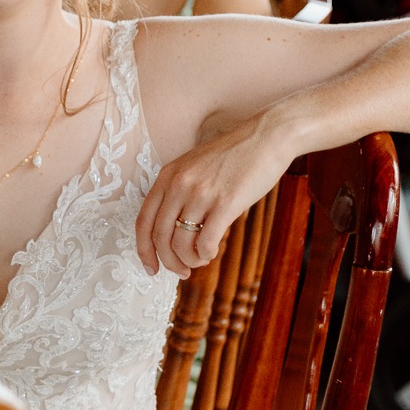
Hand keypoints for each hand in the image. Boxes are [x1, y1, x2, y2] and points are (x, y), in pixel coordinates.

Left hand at [134, 112, 291, 277]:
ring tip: (201, 259)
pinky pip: (206, 241)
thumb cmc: (233, 157)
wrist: (266, 137)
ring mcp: (201, 193)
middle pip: (159, 237)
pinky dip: (206, 254)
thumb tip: (173, 234)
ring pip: (181, 243)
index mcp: (167, 176)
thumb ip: (180, 194)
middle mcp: (179, 184)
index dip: (144, 250)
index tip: (151, 267)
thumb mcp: (194, 168)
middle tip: (181, 272)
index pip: (143, 221)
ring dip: (190, 260)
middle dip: (168, 262)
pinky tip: (212, 252)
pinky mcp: (225, 203)